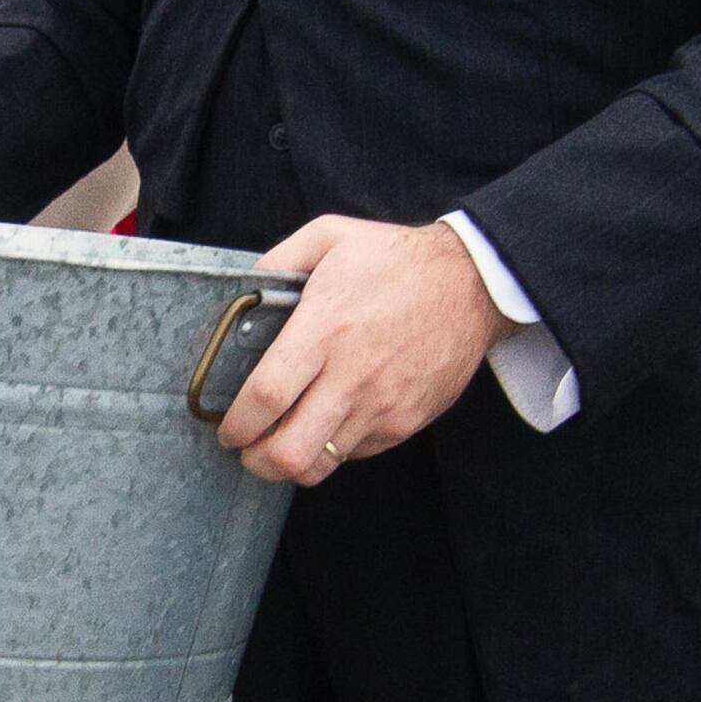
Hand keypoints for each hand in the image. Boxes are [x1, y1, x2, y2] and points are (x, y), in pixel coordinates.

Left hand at [213, 216, 499, 484]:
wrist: (473, 282)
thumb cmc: (396, 259)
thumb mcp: (330, 236)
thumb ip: (278, 261)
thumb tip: (241, 292)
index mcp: (325, 330)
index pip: (266, 398)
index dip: (236, 423)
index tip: (226, 426)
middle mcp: (353, 376)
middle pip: (290, 452)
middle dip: (256, 461)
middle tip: (247, 448)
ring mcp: (383, 405)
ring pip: (321, 465)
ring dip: (292, 462)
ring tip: (282, 440)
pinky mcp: (406, 421)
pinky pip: (356, 454)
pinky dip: (332, 448)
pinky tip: (326, 423)